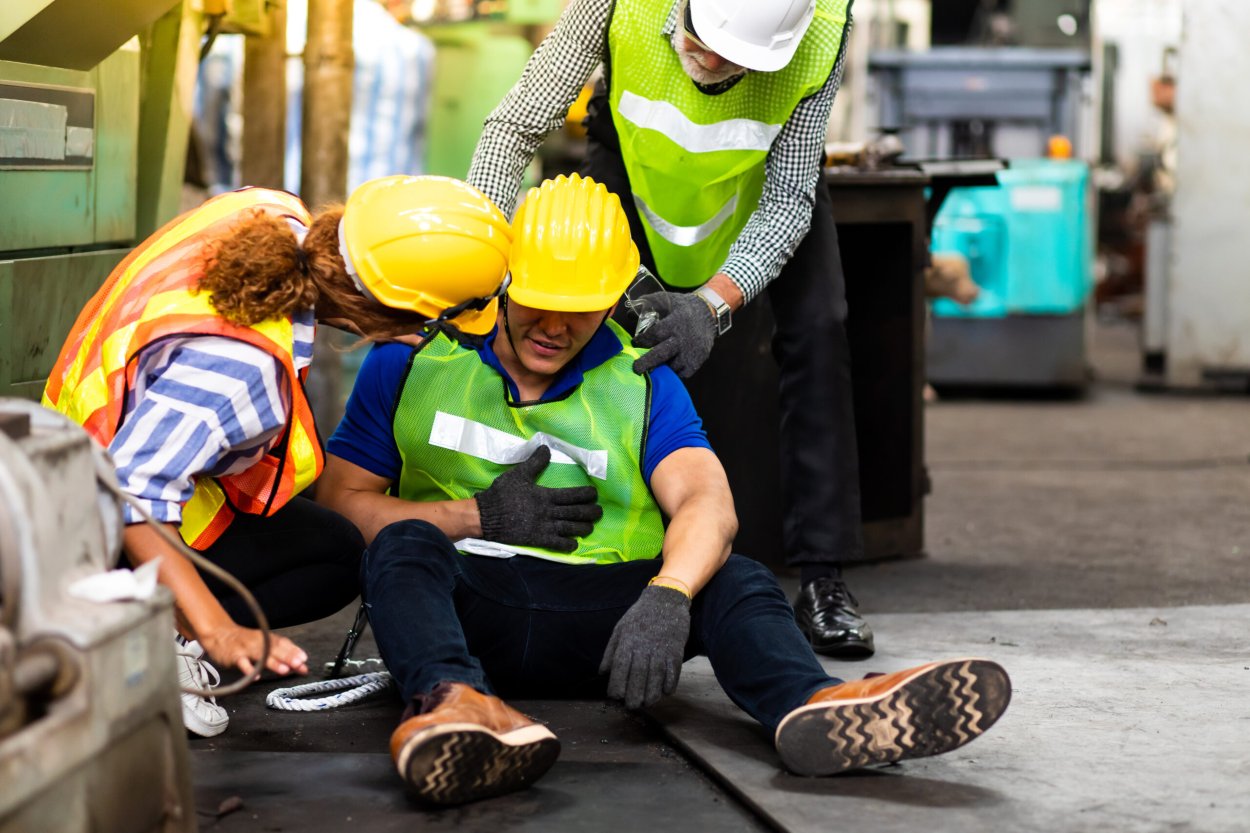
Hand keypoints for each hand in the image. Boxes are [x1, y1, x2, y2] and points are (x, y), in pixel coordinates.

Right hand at [199, 622, 308, 676]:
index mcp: (267, 638)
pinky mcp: (234, 656)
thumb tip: (302, 665)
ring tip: (284, 670)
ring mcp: (246, 648)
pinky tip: (256, 676)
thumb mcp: (263, 644)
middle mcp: (259, 642)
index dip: (294, 651)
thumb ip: (282, 654)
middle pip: (275, 649)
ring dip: (273, 662)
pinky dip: (248, 669)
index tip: (304, 659)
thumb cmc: (245, 641)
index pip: (283, 643)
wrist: (219, 634)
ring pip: (261, 655)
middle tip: (299, 664)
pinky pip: (242, 663)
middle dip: (288, 656)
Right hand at [475, 445, 603, 551]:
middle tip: (599, 512)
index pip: (573, 495)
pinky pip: (557, 543)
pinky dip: (568, 544)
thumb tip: (546, 448)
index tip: (594, 494)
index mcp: (545, 495)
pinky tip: (574, 544)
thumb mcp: (518, 474)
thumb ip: (535, 463)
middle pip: (576, 513)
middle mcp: (548, 512)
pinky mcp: (537, 539)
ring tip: (591, 526)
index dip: (587, 495)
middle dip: (591, 512)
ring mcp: (544, 527)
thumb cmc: (502, 494)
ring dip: (583, 528)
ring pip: (570, 529)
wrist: (485, 516)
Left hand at [599, 585, 690, 708]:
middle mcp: (644, 648)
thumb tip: (602, 673)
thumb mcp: (620, 629)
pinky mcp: (676, 651)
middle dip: (634, 696)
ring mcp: (661, 650)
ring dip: (652, 695)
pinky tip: (665, 692)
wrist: (666, 599)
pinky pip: (674, 673)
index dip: (617, 686)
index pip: (620, 669)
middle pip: (638, 678)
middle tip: (632, 706)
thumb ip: (610, 651)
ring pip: (656, 679)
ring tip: (648, 703)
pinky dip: (670, 685)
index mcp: (628, 642)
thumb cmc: (640, 615)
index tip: (616, 697)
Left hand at [630, 292, 717, 377]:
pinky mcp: (698, 360)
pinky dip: (674, 372)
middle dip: (646, 363)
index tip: (634, 342)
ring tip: (651, 367)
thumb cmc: (681, 307)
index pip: (654, 334)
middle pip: (661, 354)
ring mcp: (691, 351)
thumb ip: (647, 303)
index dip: (642, 340)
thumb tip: (629, 313)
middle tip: (636, 369)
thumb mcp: (666, 299)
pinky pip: (683, 373)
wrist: (708, 313)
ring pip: (671, 366)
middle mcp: (682, 339)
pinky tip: (667, 367)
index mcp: (674, 322)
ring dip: (660, 368)